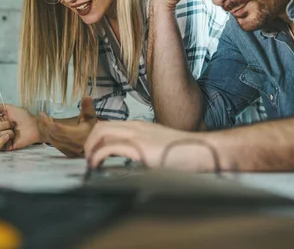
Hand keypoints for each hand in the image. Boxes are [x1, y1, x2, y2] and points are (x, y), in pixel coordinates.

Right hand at [0, 103, 41, 150]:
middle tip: (12, 123)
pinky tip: (9, 136)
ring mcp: (2, 139)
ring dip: (7, 130)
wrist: (35, 125)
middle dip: (3, 124)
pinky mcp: (6, 147)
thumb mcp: (9, 108)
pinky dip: (2, 140)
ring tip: (15, 130)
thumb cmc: (24, 116)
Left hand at [38, 97, 97, 157]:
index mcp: (80, 135)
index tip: (43, 113)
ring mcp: (71, 151)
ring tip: (46, 119)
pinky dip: (50, 136)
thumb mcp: (91, 116)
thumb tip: (87, 97)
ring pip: (52, 140)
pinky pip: (55, 144)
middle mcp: (75, 145)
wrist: (97, 142)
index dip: (48, 122)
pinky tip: (50, 128)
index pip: (59, 130)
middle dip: (45, 124)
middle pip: (54, 135)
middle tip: (42, 115)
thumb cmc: (92, 127)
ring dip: (46, 130)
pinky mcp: (68, 154)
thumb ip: (87, 106)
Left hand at [84, 121, 218, 170]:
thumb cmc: (187, 153)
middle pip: (101, 127)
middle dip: (89, 143)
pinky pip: (110, 147)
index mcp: (141, 127)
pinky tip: (98, 166)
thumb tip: (134, 164)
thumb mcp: (160, 148)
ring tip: (91, 164)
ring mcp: (138, 135)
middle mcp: (137, 127)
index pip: (110, 126)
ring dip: (90, 148)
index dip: (97, 140)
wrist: (204, 150)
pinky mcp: (141, 148)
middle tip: (89, 160)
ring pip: (102, 132)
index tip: (94, 155)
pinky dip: (98, 156)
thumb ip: (145, 151)